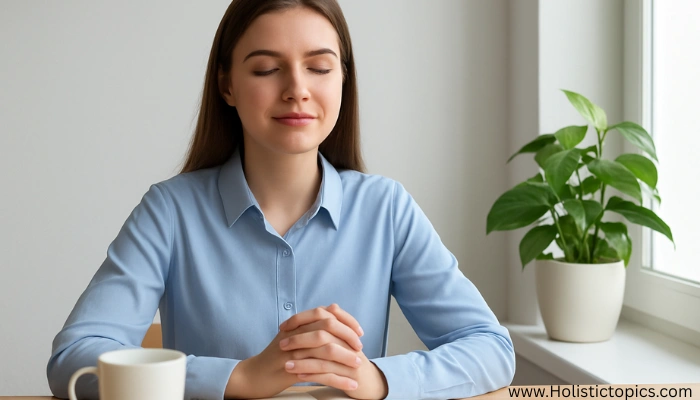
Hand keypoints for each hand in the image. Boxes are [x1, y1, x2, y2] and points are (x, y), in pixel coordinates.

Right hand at [224, 305, 364, 398]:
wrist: (253, 376)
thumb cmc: (274, 357)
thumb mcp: (290, 336)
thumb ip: (308, 326)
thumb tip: (332, 316)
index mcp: (296, 325)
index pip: (325, 313)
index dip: (345, 320)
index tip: (358, 330)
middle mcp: (295, 334)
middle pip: (327, 327)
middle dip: (348, 336)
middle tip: (359, 347)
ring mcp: (293, 351)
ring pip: (326, 350)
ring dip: (346, 357)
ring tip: (359, 365)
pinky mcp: (293, 371)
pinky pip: (321, 374)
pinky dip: (339, 380)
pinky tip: (350, 385)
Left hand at [280, 304, 388, 399]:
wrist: (368, 381)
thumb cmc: (349, 359)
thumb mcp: (340, 339)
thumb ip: (331, 324)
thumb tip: (323, 307)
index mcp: (344, 330)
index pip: (322, 316)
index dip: (301, 319)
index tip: (284, 326)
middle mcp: (349, 342)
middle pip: (322, 335)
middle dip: (299, 339)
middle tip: (282, 344)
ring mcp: (350, 360)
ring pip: (323, 357)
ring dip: (302, 361)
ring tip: (286, 365)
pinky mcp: (350, 377)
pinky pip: (328, 375)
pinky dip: (312, 374)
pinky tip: (299, 376)